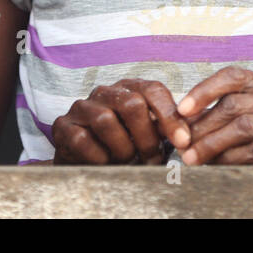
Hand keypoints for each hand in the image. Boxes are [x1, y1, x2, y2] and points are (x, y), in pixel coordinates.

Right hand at [52, 78, 192, 163]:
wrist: (84, 161)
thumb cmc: (123, 146)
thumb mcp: (147, 135)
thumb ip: (165, 131)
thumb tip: (189, 139)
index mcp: (128, 88)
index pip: (153, 89)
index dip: (170, 116)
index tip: (183, 142)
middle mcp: (104, 92)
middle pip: (132, 104)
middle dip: (147, 137)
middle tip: (153, 160)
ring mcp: (81, 107)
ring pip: (106, 121)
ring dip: (123, 149)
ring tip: (128, 162)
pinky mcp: (63, 126)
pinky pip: (83, 140)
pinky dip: (99, 157)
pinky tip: (106, 164)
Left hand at [176, 66, 252, 182]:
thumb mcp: (251, 121)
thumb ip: (222, 115)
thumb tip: (181, 119)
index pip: (234, 76)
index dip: (204, 90)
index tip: (182, 109)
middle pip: (234, 104)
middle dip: (203, 125)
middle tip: (182, 143)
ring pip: (243, 127)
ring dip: (212, 144)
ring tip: (192, 158)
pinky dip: (231, 159)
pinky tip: (217, 166)